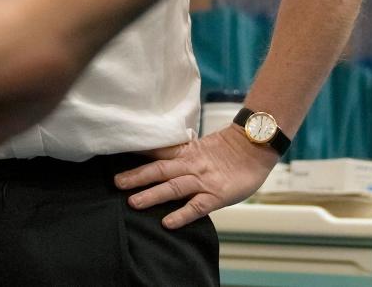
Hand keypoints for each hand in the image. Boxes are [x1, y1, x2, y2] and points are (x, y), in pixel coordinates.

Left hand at [115, 125, 279, 228]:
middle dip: (137, 177)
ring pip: (173, 187)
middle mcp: (191, 165)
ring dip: (152, 194)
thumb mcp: (201, 147)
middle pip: (159, 169)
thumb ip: (182, 153)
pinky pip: (196, 206)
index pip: (157, 151)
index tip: (116, 156)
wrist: (255, 148)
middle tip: (116, 183)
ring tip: (133, 203)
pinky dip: (181, 214)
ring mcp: (203, 180)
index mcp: (186, 152)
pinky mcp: (217, 195)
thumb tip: (158, 155)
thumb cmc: (229, 150)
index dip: (137, 154)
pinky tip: (167, 223)